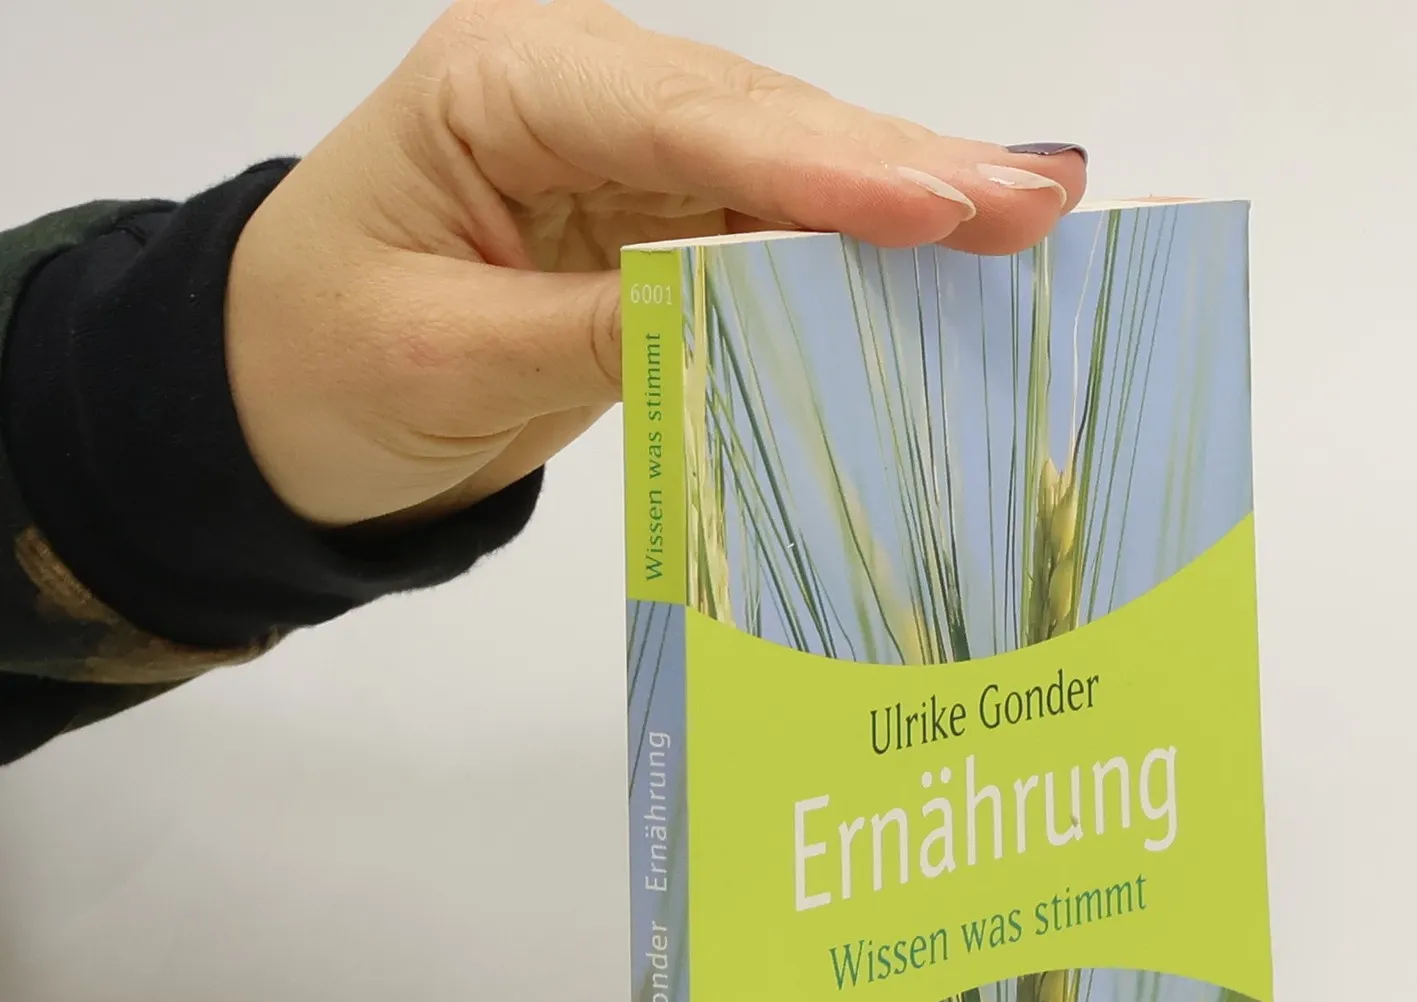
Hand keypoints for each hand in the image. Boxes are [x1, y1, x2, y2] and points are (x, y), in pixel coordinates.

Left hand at [225, 0, 1086, 527]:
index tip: (936, 209)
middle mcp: (578, 92)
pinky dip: (856, 255)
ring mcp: (626, 153)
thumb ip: (593, 328)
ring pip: (787, 171)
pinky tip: (950, 252)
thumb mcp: (444, 357)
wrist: (275, 399)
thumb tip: (736, 312)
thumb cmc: (316, 360)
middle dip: (903, 170)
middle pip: (764, 124)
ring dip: (906, 203)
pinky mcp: (653, 221)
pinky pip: (770, 233)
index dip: (819, 171)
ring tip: (1033, 213)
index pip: (685, 121)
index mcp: (502, 84)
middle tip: (1039, 199)